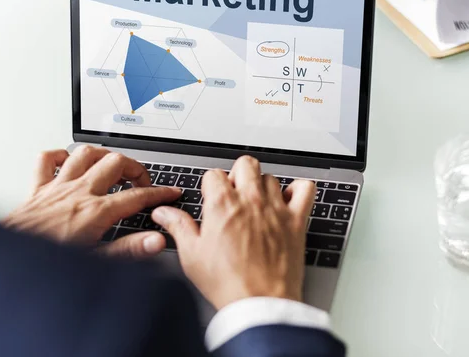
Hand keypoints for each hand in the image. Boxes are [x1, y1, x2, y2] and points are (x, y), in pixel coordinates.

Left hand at [3, 147, 181, 258]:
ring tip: (113, 164)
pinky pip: (46, 160)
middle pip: (115, 164)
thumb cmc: (49, 262)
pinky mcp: (37, 189)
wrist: (14, 260)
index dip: (159, 193)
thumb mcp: (97, 262)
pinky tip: (69, 162)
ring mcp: (57, 187)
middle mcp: (79, 193)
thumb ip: (130, 250)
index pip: (137, 197)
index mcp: (96, 212)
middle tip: (142, 181)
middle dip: (135, 168)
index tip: (170, 192)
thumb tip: (156, 241)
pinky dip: (59, 156)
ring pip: (85, 154)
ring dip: (102, 156)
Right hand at [152, 156, 315, 309]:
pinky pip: (305, 189)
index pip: (214, 174)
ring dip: (263, 186)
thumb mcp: (192, 256)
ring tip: (258, 203)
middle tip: (235, 194)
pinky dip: (299, 189)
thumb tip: (164, 213)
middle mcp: (250, 201)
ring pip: (271, 177)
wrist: (259, 303)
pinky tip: (289, 200)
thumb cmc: (227, 283)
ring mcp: (275, 209)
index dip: (211, 185)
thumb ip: (179, 227)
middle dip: (238, 174)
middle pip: (246, 164)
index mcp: (222, 205)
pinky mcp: (296, 220)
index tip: (212, 198)